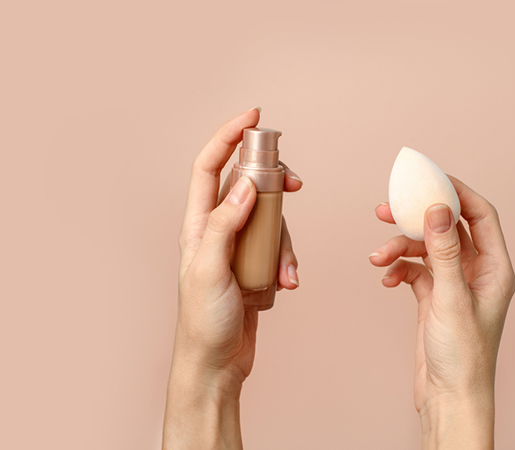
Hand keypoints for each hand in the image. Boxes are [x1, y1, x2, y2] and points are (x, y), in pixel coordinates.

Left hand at [163, 108, 301, 448]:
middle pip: (249, 186)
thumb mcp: (210, 269)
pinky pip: (280, 251)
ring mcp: (239, 249)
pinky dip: (289, 264)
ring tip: (287, 274)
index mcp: (198, 224)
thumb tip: (243, 185)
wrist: (216, 364)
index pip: (210, 167)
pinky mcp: (256, 268)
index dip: (229, 136)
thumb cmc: (203, 321)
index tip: (254, 117)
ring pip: (272, 221)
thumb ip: (224, 224)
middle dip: (276, 183)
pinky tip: (287, 285)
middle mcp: (218, 230)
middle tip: (297, 183)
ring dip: (287, 243)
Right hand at [370, 176, 514, 449]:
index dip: (456, 192)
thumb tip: (437, 207)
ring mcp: (454, 285)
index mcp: (495, 268)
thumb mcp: (451, 297)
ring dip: (399, 248)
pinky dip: (399, 269)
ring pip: (425, 249)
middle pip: (447, 228)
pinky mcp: (434, 298)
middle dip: (416, 217)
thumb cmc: (462, 355)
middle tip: (387, 208)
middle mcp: (477, 272)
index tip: (428, 180)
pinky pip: (415, 270)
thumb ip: (444, 250)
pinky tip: (387, 279)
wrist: (448, 397)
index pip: (480, 215)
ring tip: (377, 257)